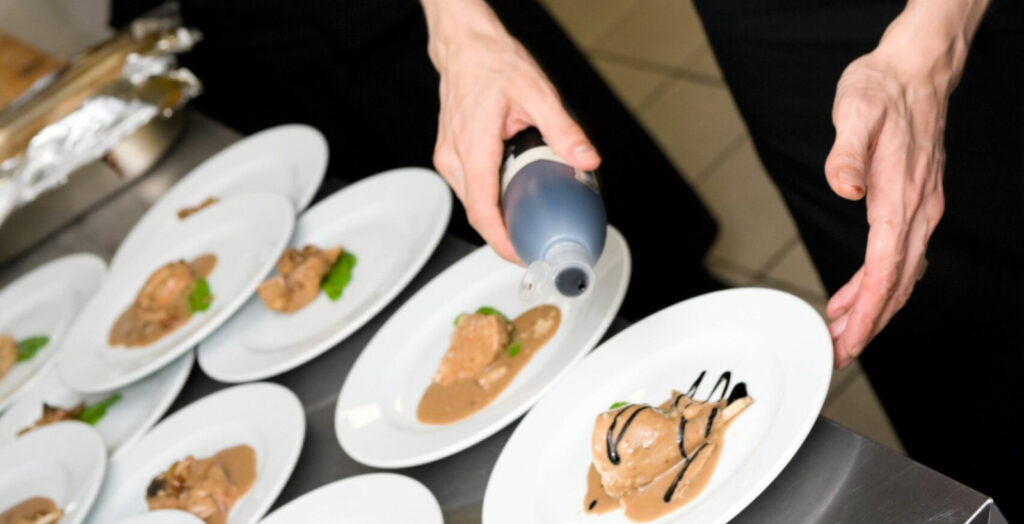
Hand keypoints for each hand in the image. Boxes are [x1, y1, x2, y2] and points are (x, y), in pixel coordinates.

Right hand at [422, 0, 599, 262]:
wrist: (466, 46)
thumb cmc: (492, 63)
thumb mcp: (538, 92)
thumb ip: (563, 129)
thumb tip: (585, 159)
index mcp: (474, 145)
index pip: (483, 210)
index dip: (502, 241)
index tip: (522, 254)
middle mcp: (454, 156)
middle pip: (477, 213)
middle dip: (505, 235)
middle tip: (535, 244)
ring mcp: (447, 156)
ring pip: (471, 203)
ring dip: (497, 217)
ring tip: (527, 222)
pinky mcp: (448, 155)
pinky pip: (468, 189)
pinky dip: (489, 200)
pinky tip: (511, 197)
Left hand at [823, 40, 955, 367]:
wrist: (914, 72)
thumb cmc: (881, 91)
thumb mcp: (855, 112)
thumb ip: (847, 153)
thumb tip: (845, 186)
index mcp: (900, 195)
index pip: (885, 266)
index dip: (867, 308)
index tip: (850, 338)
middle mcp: (917, 209)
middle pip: (895, 282)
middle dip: (868, 323)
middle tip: (839, 354)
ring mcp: (919, 209)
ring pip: (899, 275)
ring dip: (872, 309)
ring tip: (840, 334)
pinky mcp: (913, 204)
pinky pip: (898, 257)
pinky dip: (877, 283)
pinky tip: (854, 294)